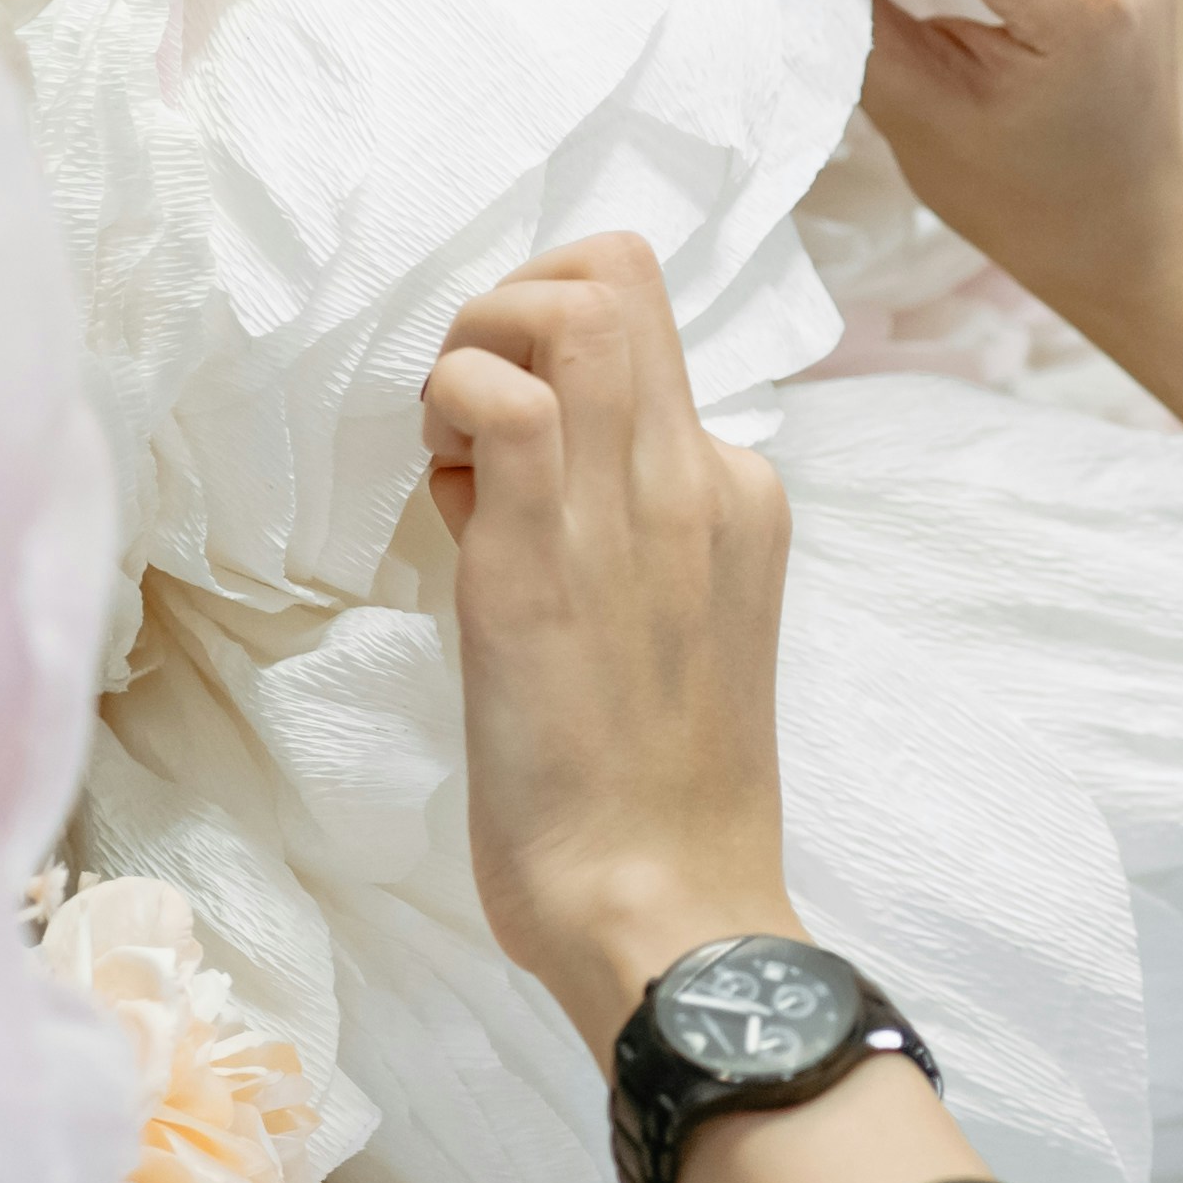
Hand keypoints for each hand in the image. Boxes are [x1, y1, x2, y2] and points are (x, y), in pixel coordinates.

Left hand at [424, 237, 805, 1035]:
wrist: (664, 905)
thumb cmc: (649, 802)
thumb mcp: (659, 633)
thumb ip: (605, 537)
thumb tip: (496, 469)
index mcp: (741, 497)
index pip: (649, 333)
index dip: (553, 356)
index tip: (505, 449)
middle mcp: (707, 479)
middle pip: (622, 276)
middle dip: (511, 304)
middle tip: (464, 414)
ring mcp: (639, 510)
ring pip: (578, 304)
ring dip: (479, 340)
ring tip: (450, 446)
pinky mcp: (550, 558)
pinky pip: (507, 396)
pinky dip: (454, 402)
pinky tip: (441, 489)